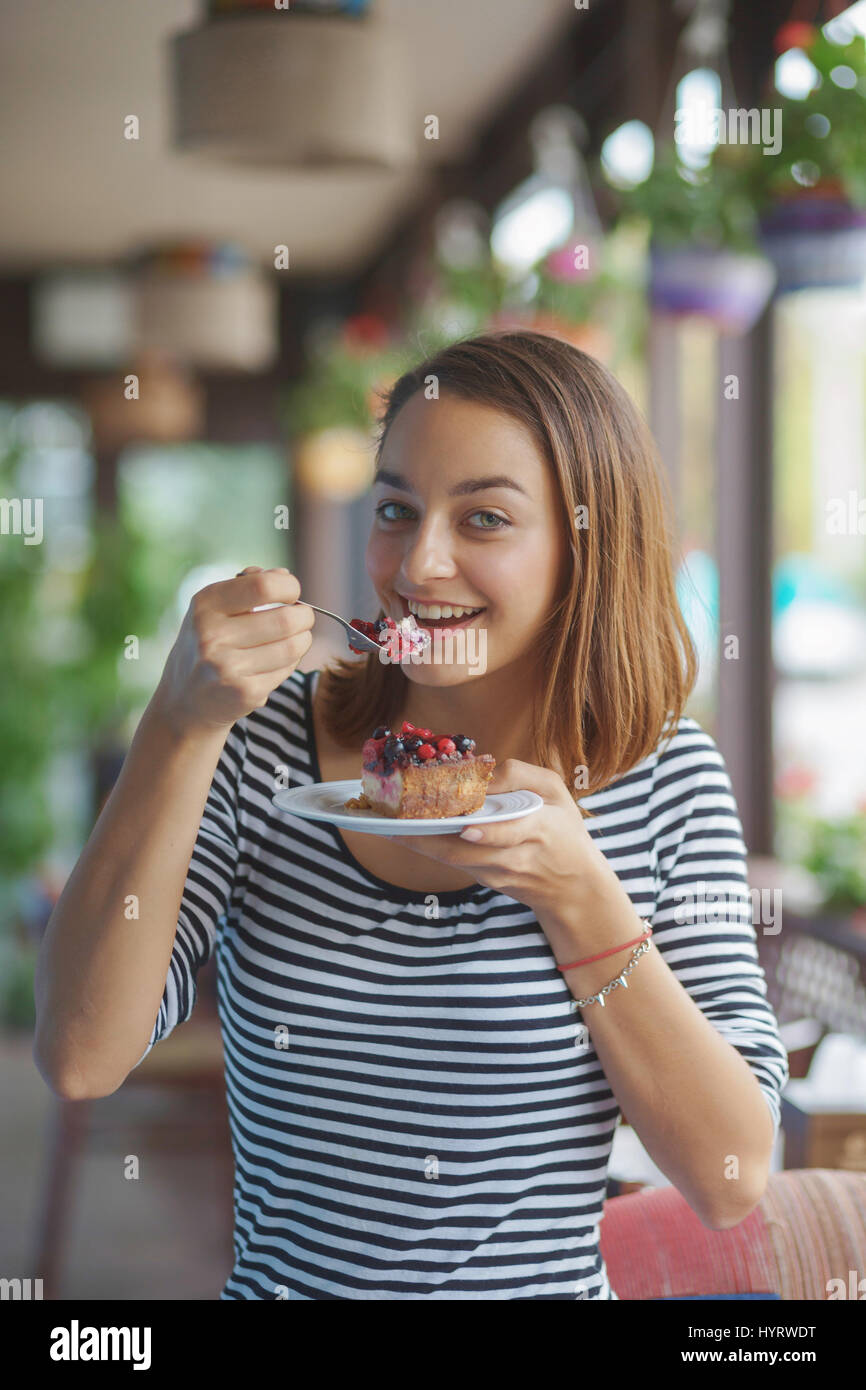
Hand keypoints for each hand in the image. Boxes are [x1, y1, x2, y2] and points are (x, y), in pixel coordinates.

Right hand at [152, 566, 314, 737]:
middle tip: (302, 619)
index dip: (289, 587)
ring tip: (293, 640)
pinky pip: (287, 670)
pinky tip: (276, 663)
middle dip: (304, 617)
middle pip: (286, 619)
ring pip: (292, 647)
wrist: (185, 698)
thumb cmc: (209, 643)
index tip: (290, 595)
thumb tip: (283, 575)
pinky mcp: (244, 693)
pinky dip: (290, 664)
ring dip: (302, 641)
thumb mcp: (215, 607)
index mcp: (206, 604)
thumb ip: (248, 585)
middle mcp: (212, 634)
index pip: (264, 586)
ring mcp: (227, 666)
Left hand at [387, 759, 607, 921]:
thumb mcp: (557, 793)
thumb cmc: (564, 831)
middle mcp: (514, 858)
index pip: (510, 834)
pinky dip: (431, 849)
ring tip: (391, 828)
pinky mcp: (487, 881)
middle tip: (397, 824)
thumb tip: (483, 772)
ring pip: (454, 862)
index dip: (488, 833)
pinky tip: (406, 834)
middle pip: (466, 854)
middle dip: (429, 840)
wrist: (573, 888)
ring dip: (420, 845)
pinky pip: (455, 864)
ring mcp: (498, 874)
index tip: (465, 827)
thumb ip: (522, 775)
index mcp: (538, 829)